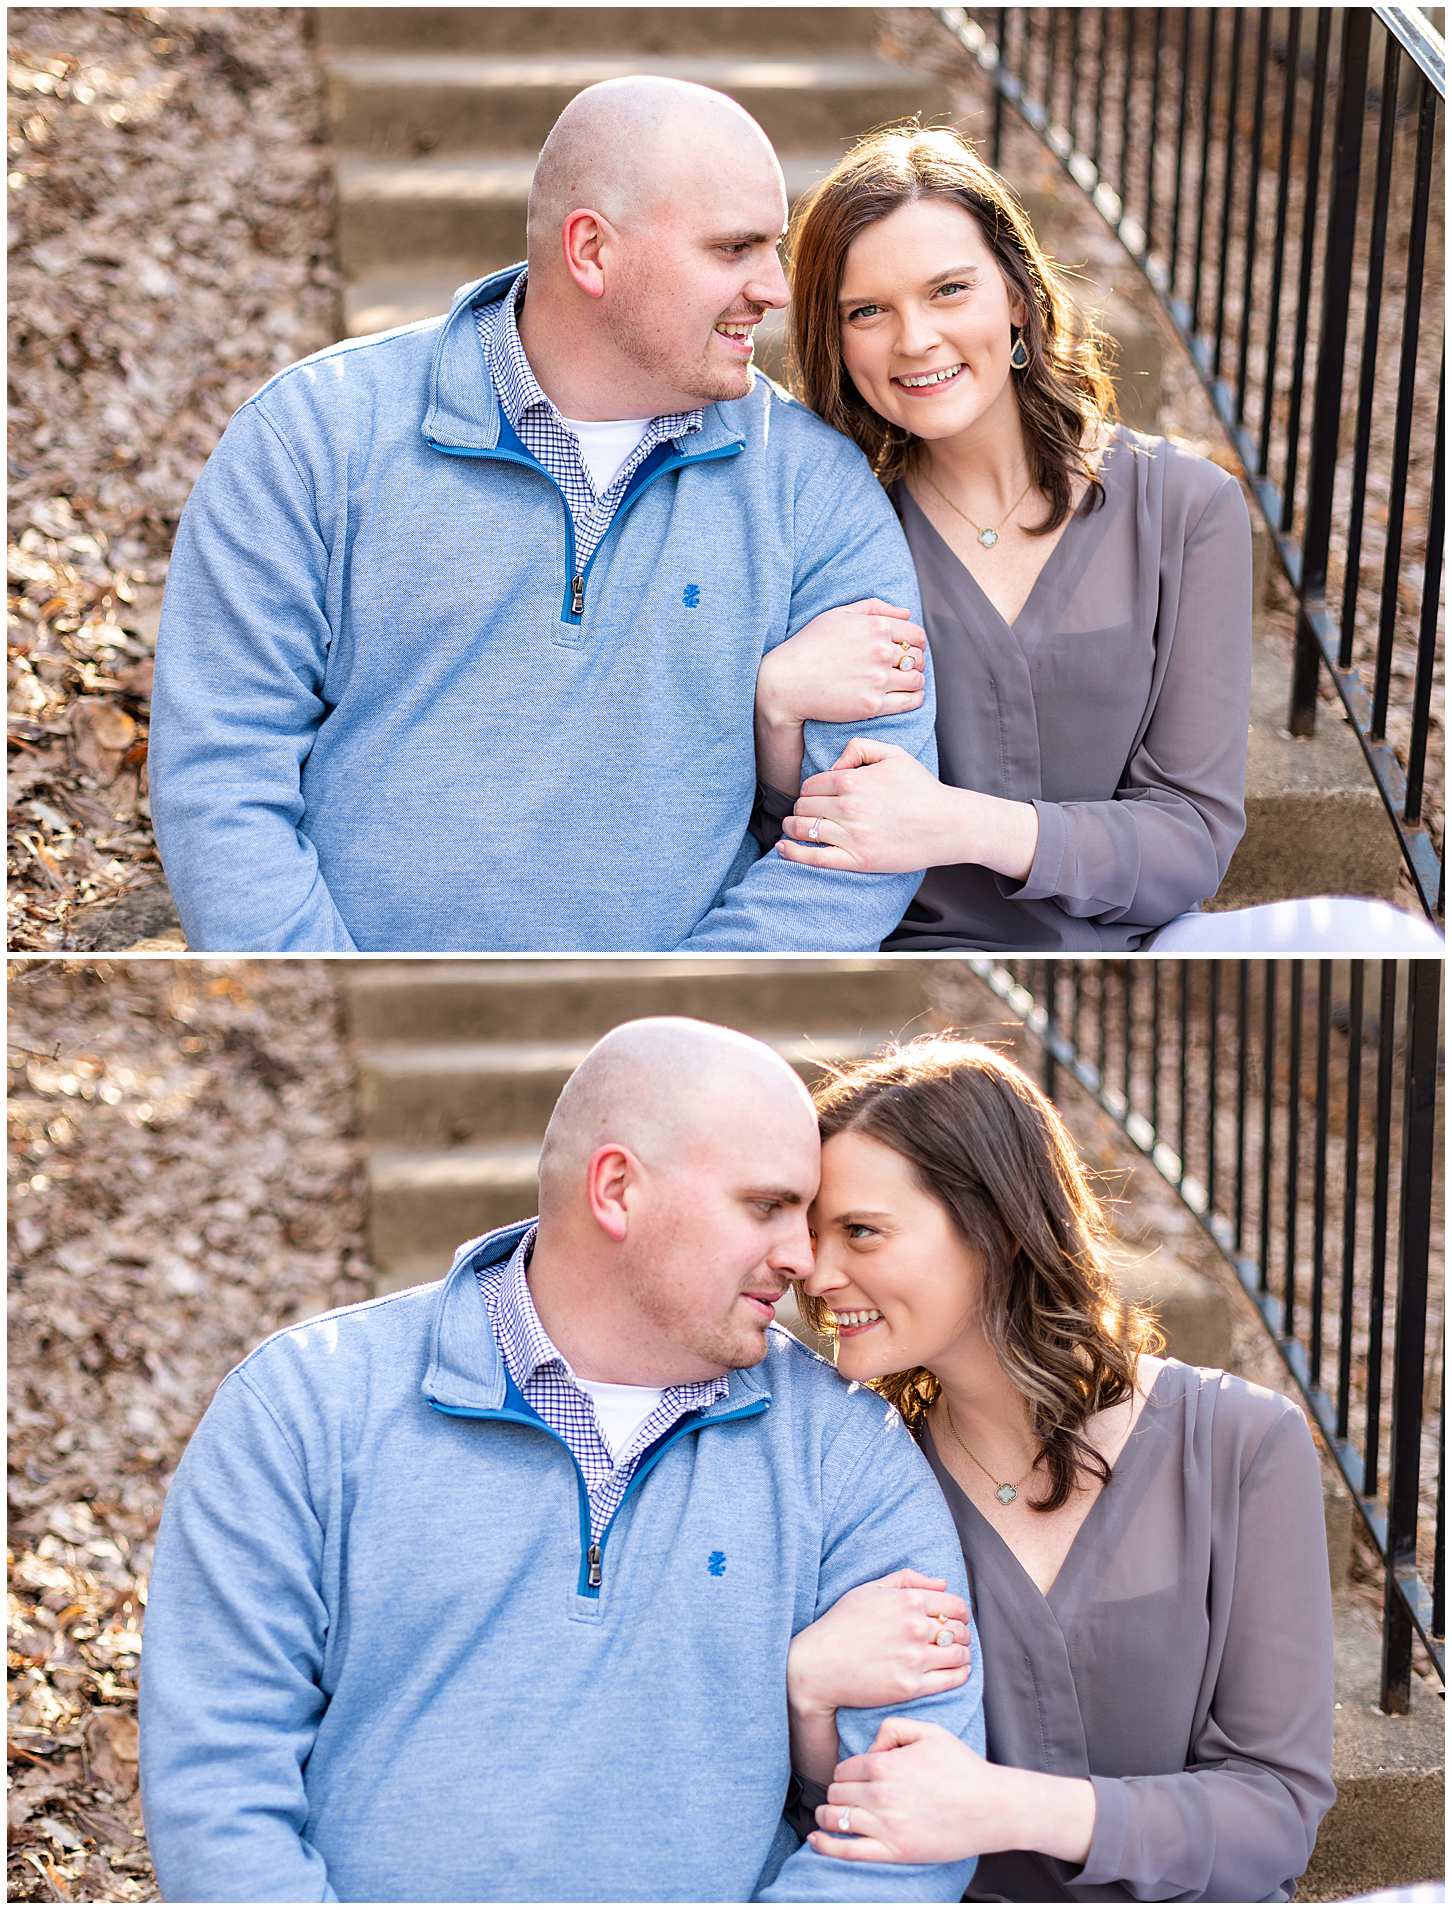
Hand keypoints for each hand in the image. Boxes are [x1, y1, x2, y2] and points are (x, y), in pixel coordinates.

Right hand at [757, 601, 926, 728]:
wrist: (787, 682)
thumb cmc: (809, 645)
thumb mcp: (838, 614)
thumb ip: (874, 608)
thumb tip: (907, 613)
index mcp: (876, 627)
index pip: (916, 635)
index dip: (916, 643)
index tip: (909, 650)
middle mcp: (881, 652)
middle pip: (918, 658)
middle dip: (915, 662)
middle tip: (905, 668)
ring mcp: (878, 680)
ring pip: (917, 680)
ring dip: (915, 680)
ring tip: (905, 682)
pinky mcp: (872, 704)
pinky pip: (910, 701)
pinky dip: (914, 698)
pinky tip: (907, 696)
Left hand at [777, 737, 959, 873]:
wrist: (948, 824)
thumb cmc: (922, 789)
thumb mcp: (894, 754)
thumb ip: (859, 748)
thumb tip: (833, 765)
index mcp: (853, 781)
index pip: (810, 785)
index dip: (808, 791)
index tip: (813, 797)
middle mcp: (848, 808)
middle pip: (803, 807)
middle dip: (800, 809)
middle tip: (804, 813)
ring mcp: (852, 836)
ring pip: (803, 830)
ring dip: (793, 829)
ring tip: (793, 829)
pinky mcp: (858, 860)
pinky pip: (814, 858)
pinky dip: (793, 853)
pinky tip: (783, 849)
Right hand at [788, 1570, 970, 1716]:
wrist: (819, 1665)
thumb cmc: (842, 1623)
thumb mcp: (870, 1589)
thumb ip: (908, 1579)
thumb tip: (943, 1583)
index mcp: (908, 1601)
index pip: (955, 1605)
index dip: (960, 1612)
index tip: (956, 1618)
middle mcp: (915, 1628)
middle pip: (960, 1630)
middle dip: (961, 1632)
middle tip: (955, 1638)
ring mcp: (914, 1659)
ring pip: (960, 1654)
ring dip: (963, 1653)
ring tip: (956, 1654)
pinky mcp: (911, 1686)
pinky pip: (951, 1679)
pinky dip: (961, 1674)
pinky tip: (956, 1671)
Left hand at [808, 1716, 1009, 1865]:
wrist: (991, 1807)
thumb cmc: (962, 1768)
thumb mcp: (929, 1731)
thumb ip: (892, 1728)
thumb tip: (870, 1747)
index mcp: (885, 1764)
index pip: (844, 1769)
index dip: (846, 1773)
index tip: (853, 1778)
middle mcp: (880, 1795)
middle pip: (836, 1793)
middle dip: (837, 1793)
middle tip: (845, 1796)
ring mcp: (885, 1826)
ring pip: (835, 1819)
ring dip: (826, 1816)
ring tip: (827, 1815)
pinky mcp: (894, 1852)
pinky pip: (847, 1851)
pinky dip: (825, 1845)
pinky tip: (816, 1839)